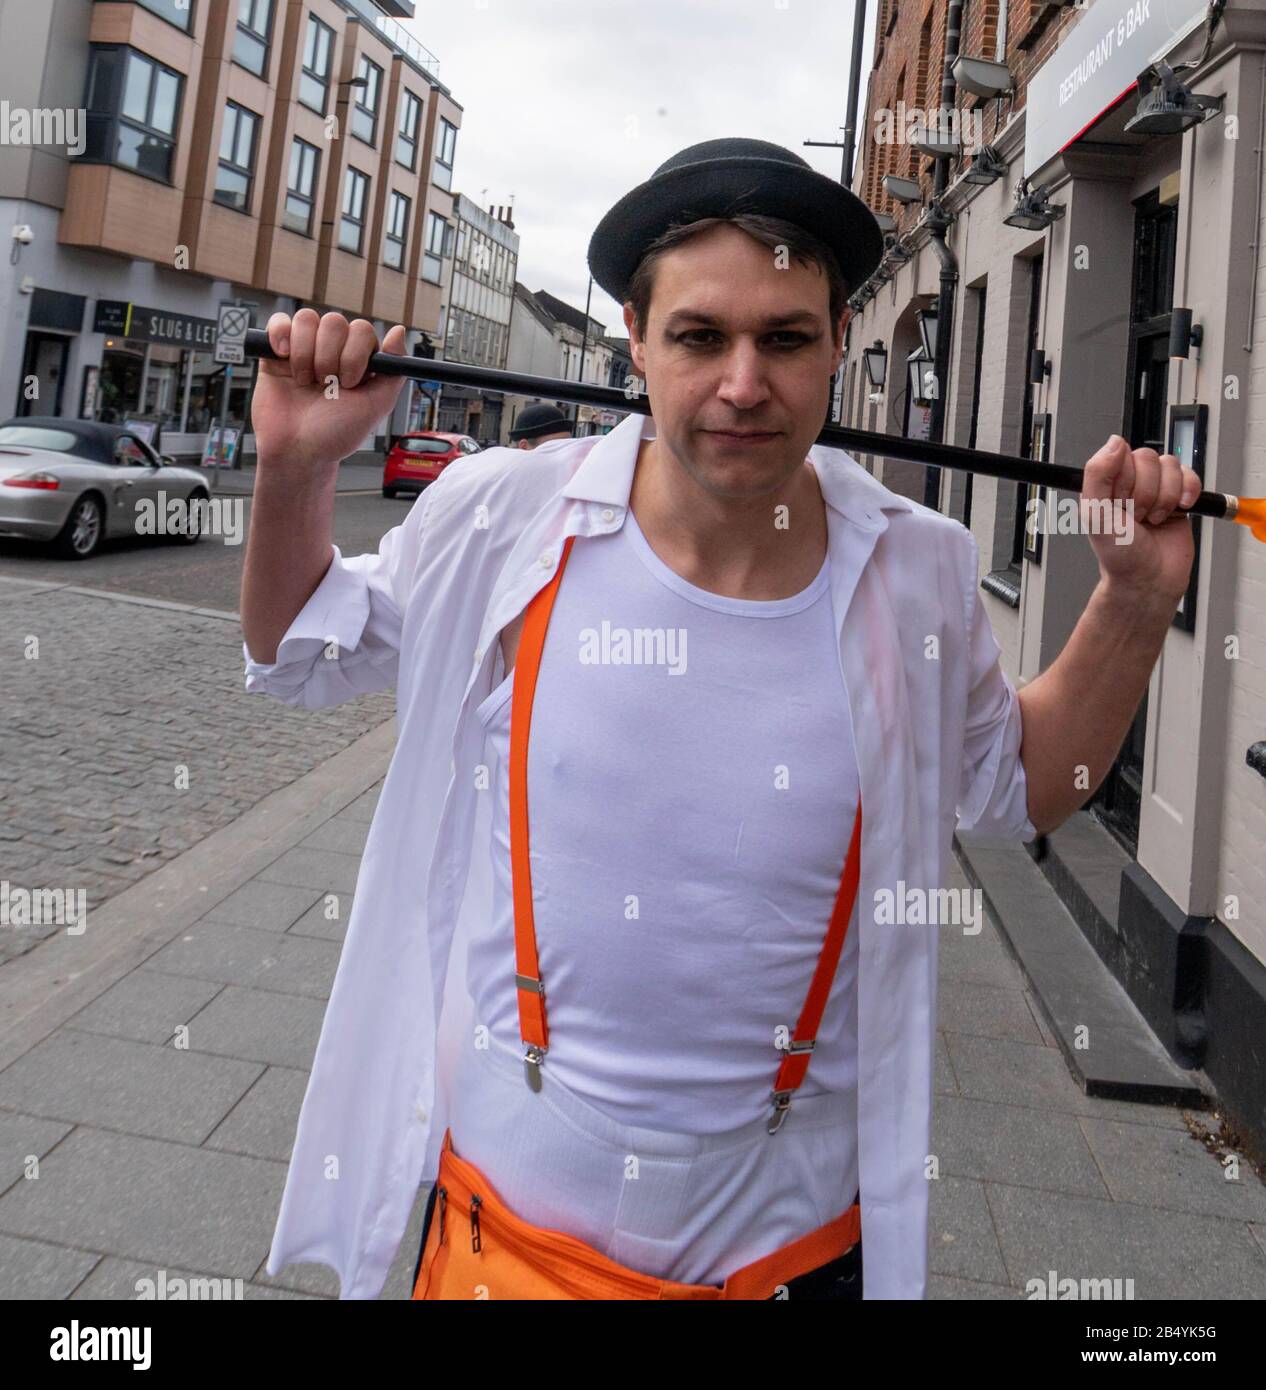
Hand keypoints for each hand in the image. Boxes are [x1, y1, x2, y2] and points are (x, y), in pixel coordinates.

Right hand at [250, 309, 408, 471]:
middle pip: (334, 322)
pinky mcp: (276, 353)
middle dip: (329, 357)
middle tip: (325, 386)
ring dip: (305, 353)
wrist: (296, 451)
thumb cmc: (335, 434)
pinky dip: (280, 334)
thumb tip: (398, 331)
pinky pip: (279, 322)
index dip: (354, 354)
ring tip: (304, 382)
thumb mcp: (375, 406)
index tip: (348, 383)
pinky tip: (283, 357)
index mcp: (358, 361)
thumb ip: (392, 371)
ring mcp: (304, 350)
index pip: (362, 330)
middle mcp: (333, 351)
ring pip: (307, 319)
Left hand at [1082, 435, 1199, 602]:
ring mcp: (1155, 489)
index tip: (1120, 503)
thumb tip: (1114, 442)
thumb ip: (1097, 474)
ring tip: (1152, 519)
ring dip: (1164, 496)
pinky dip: (1187, 491)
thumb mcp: (1096, 514)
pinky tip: (1179, 509)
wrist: (1148, 580)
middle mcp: (1129, 483)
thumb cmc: (1118, 555)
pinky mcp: (1179, 497)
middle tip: (1136, 516)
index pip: (1121, 454)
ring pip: (1170, 465)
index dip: (1125, 479)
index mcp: (1105, 484)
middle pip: (1148, 458)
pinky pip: (1190, 475)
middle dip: (1145, 492)